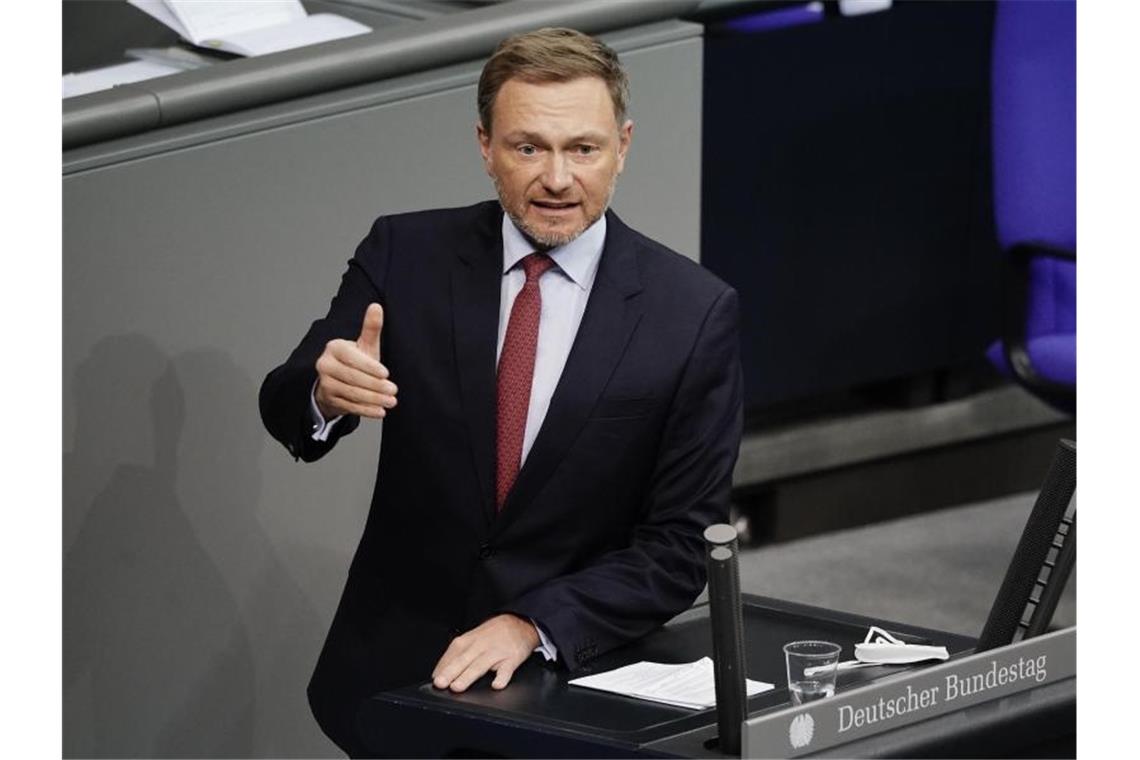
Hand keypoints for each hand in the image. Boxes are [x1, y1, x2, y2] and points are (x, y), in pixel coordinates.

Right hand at [314, 303, 397, 418]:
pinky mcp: (329, 399)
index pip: (352, 358)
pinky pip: (349, 406)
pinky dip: (366, 410)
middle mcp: (325, 365)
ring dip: (373, 399)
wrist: (338, 380)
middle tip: (394, 390)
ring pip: (352, 393)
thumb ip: (371, 328)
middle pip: (353, 378)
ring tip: (391, 401)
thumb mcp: (364, 344)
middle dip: (375, 386)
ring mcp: (325, 383)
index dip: (369, 367)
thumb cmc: (356, 360)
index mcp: (334, 348)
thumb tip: (377, 306)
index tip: (386, 373)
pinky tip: (380, 412)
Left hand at [431, 614, 540, 691]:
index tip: (434, 679)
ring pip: (480, 665)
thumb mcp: (475, 637)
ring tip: (457, 687)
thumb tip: (441, 672)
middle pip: (463, 659)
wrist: (520, 622)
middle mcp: (481, 645)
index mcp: (470, 640)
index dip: (442, 666)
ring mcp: (497, 652)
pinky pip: (507, 669)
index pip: (453, 652)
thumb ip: (460, 653)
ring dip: (468, 676)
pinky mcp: (512, 658)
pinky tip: (496, 685)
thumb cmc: (494, 634)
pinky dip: (502, 677)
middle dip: (450, 672)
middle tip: (440, 683)